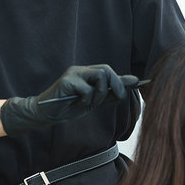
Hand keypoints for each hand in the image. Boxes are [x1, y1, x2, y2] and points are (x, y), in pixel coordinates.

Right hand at [0, 65, 138, 135]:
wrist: (46, 114)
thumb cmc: (68, 108)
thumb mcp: (93, 102)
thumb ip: (109, 94)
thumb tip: (128, 88)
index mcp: (87, 74)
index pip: (108, 71)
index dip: (123, 78)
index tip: (138, 83)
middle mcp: (81, 70)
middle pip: (106, 70)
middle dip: (116, 84)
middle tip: (117, 97)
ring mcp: (73, 74)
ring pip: (100, 76)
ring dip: (101, 94)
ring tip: (91, 103)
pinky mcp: (66, 81)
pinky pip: (88, 89)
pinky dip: (88, 100)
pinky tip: (79, 104)